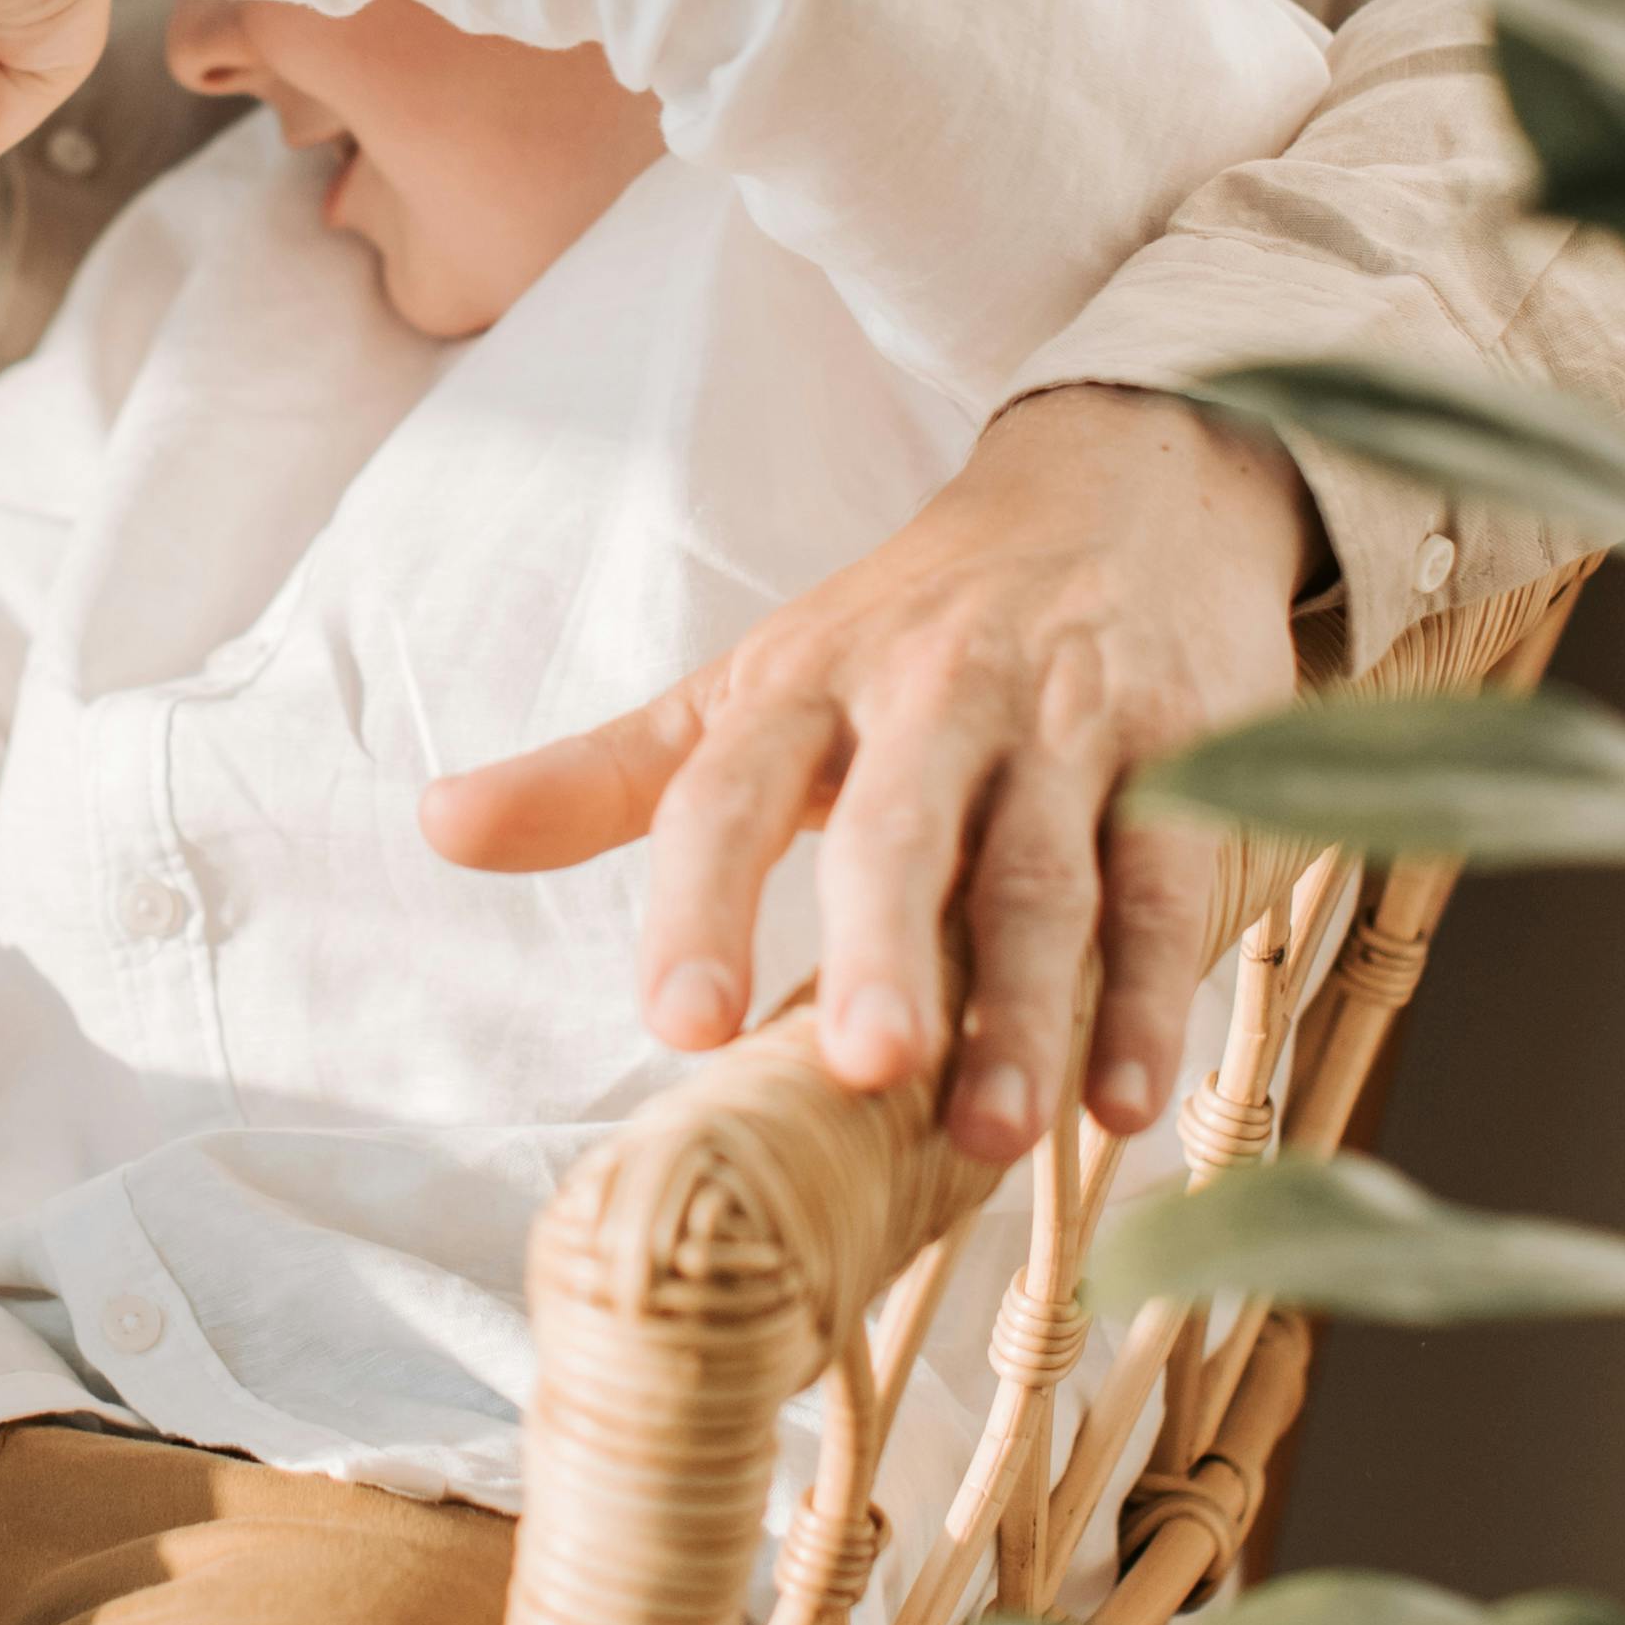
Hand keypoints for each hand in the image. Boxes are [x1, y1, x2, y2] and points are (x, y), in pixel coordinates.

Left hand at [421, 387, 1306, 1163]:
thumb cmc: (908, 629)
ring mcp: (1068, 721)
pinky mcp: (1190, 747)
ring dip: (1027, 1007)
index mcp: (803, 686)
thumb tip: (434, 825)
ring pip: (1048, 871)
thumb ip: (603, 775)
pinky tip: (1122, 1101)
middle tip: (868, 1069)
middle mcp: (934, 696)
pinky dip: (1150, 990)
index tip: (681, 1025)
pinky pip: (1169, 877)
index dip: (701, 902)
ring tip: (995, 1136)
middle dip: (885, 947)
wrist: (1121, 488)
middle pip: (903, 828)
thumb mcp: (751, 684)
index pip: (731, 791)